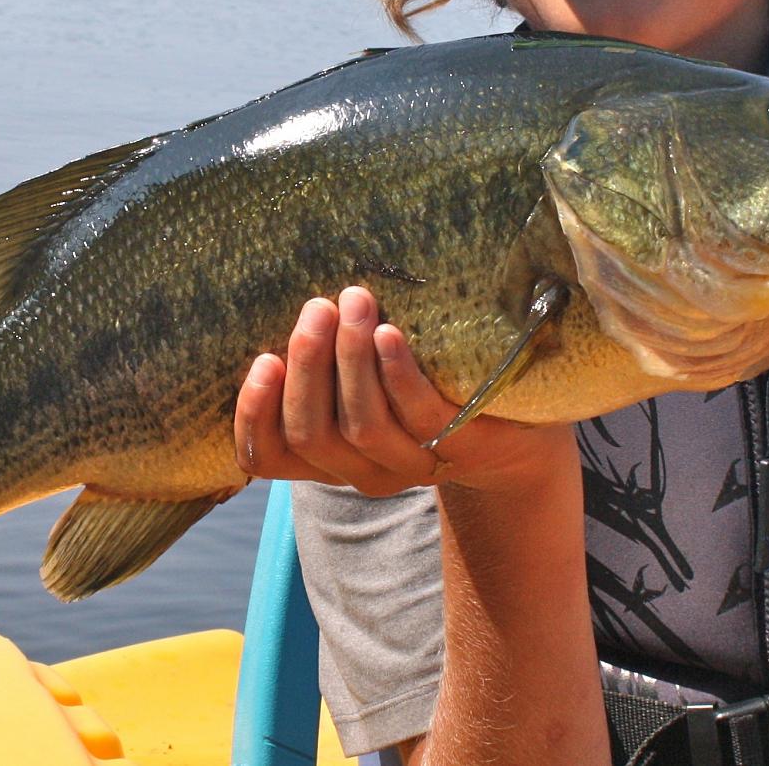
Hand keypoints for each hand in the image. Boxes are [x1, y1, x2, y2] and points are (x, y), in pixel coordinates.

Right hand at [234, 285, 570, 496]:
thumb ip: (325, 362)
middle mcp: (363, 471)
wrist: (513, 431)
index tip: (263, 359)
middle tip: (315, 307)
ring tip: (352, 302)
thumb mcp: (364, 382)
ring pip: (362, 425)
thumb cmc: (421, 387)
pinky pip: (419, 414)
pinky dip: (397, 373)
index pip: (266, 457)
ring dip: (350, 359)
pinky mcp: (459, 446)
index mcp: (328, 459)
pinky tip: (390, 334)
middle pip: (311, 433)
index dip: (254, 413)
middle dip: (308, 365)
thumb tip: (290, 298)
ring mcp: (412, 464)